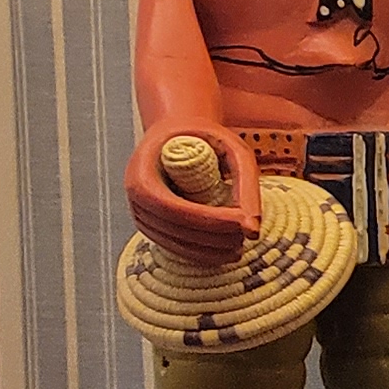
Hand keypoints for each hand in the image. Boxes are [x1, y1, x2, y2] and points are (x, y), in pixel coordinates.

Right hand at [126, 126, 257, 259]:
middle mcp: (135, 198)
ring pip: (173, 244)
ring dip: (208, 251)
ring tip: (240, 247)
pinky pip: (173, 247)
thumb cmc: (205, 138)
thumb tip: (253, 229)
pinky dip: (199, 254)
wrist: (177, 134)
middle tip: (246, 238)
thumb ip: (246, 184)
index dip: (209, 221)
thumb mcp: (231, 149)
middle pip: (174, 229)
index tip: (241, 225)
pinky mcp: (151, 226)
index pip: (174, 209)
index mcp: (142, 174)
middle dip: (212, 239)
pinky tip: (224, 253)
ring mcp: (140, 215)